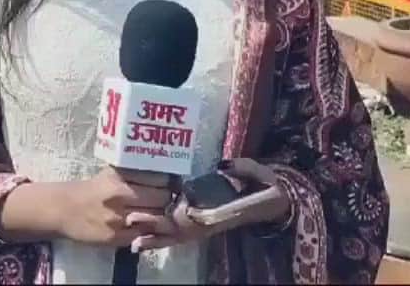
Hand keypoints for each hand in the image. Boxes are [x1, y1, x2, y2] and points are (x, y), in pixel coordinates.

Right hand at [54, 167, 174, 247]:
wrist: (64, 209)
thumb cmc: (93, 189)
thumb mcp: (113, 174)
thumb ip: (136, 175)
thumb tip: (166, 175)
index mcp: (120, 178)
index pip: (160, 180)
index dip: (168, 183)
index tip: (170, 184)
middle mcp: (119, 196)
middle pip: (161, 199)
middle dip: (166, 200)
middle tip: (166, 201)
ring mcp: (117, 219)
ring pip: (155, 219)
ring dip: (160, 218)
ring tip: (158, 214)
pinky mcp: (115, 238)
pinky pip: (142, 235)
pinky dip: (147, 231)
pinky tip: (143, 226)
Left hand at [126, 159, 290, 252]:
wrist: (276, 205)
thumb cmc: (267, 186)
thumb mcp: (260, 174)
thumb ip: (244, 168)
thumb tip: (224, 164)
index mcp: (231, 209)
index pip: (208, 215)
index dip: (189, 216)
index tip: (171, 212)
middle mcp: (216, 222)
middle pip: (184, 229)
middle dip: (159, 226)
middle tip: (133, 221)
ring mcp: (210, 227)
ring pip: (180, 238)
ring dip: (158, 240)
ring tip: (134, 243)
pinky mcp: (205, 228)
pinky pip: (182, 238)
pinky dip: (164, 242)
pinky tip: (146, 245)